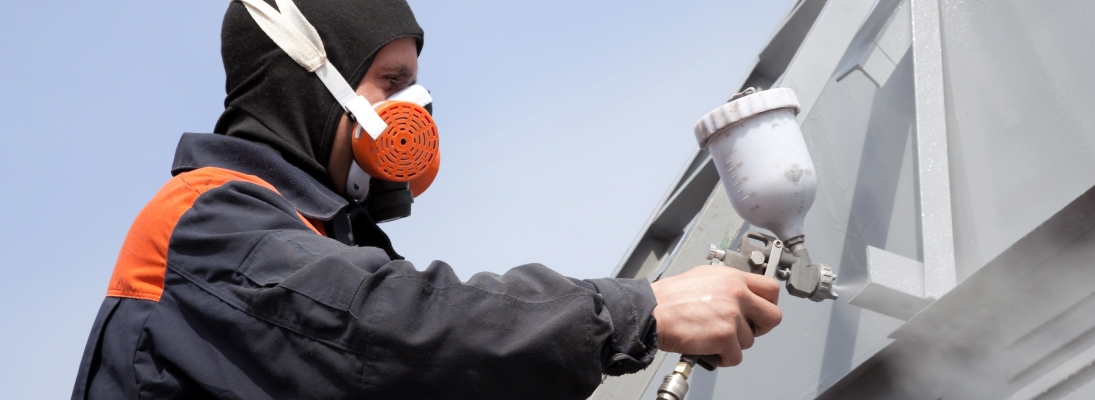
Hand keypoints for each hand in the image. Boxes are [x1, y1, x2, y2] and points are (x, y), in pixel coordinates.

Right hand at [650, 265, 781, 366]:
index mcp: (732, 277)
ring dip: (733, 344)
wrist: (652, 311)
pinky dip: (724, 358)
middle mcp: (736, 293)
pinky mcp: (724, 336)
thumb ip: (726, 284)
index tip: (762, 311)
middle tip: (747, 330)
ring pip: (750, 340)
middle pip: (773, 316)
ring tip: (714, 339)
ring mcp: (732, 315)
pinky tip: (712, 351)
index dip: (769, 303)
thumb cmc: (669, 297)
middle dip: (762, 328)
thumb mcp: (703, 277)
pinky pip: (736, 356)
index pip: (771, 288)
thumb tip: (739, 294)